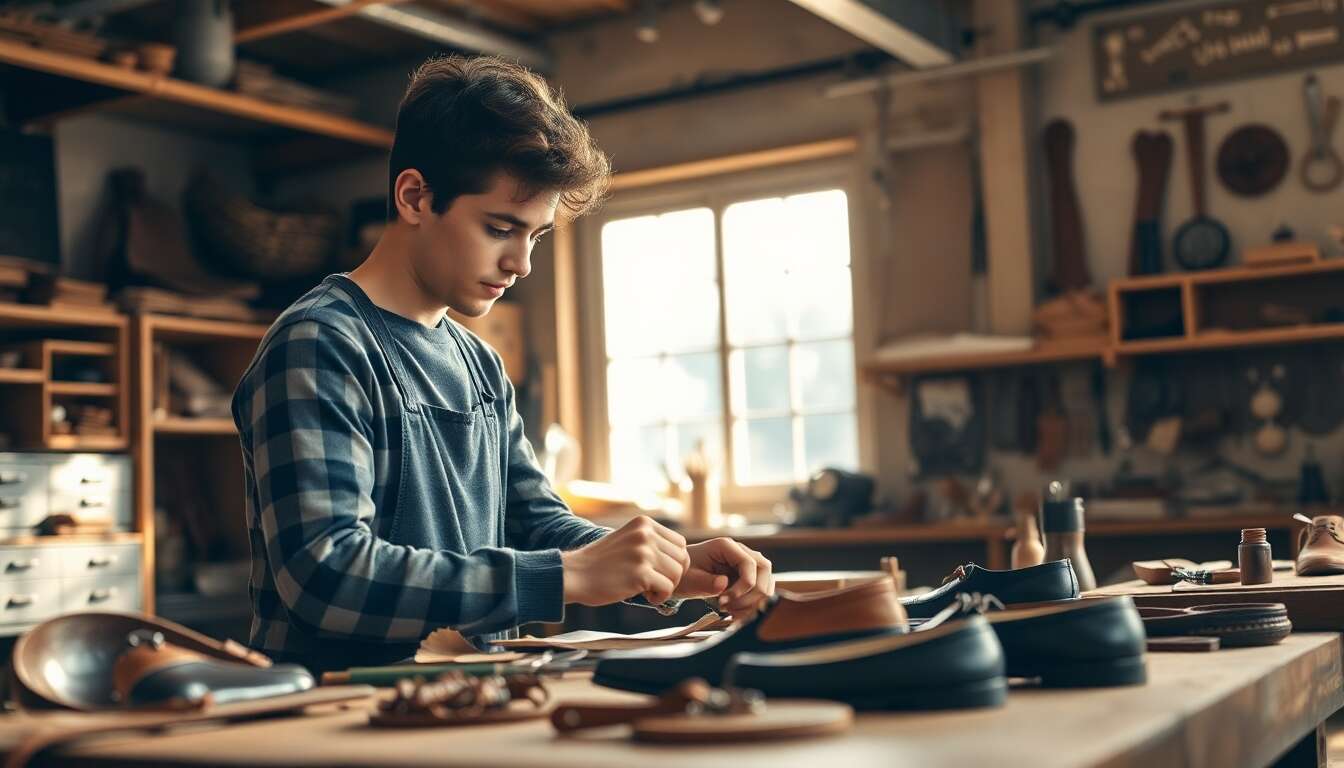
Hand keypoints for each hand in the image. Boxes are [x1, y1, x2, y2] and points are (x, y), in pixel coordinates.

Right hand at [561, 516, 689, 605]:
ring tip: (648, 590)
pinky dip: (659, 597)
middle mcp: (645, 534)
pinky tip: (645, 597)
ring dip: (666, 587)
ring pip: (677, 574)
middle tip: (655, 584)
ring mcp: (643, 552)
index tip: (660, 572)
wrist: (574, 575)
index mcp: (644, 523)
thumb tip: (681, 557)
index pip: (680, 543)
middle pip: (682, 558)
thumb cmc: (600, 564)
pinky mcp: (640, 573)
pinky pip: (667, 588)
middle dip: (673, 575)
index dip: (675, 562)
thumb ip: (650, 542)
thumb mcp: (627, 540)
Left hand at [681, 538, 773, 615]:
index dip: (743, 585)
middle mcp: (740, 552)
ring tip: (730, 610)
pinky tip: (734, 612)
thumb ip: (706, 582)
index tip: (724, 600)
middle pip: (764, 569)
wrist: (680, 577)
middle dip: (752, 594)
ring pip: (766, 581)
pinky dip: (751, 604)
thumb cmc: (684, 575)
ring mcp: (746, 564)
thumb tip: (725, 584)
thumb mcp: (690, 580)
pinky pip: (760, 591)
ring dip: (753, 601)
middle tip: (730, 607)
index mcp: (726, 547)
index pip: (749, 563)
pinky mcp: (747, 576)